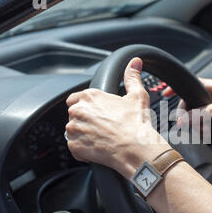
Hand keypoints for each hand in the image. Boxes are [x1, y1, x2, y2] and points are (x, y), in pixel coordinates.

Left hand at [66, 58, 170, 178]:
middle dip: (85, 121)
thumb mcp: (137, 96)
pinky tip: (99, 148)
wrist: (135, 148)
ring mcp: (74, 129)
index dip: (85, 106)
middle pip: (74, 114)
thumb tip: (135, 62)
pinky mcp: (74, 146)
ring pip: (73, 131)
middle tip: (103, 127)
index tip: (96, 113)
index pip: (75, 98)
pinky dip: (84, 150)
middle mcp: (78, 110)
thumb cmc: (136, 124)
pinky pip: (75, 147)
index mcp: (90, 96)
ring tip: (102, 138)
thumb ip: (132, 77)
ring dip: (84, 135)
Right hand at [163, 78, 211, 136]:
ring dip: (195, 125)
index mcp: (211, 86)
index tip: (166, 94)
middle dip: (188, 115)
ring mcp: (209, 107)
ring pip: (192, 115)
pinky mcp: (211, 119)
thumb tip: (184, 119)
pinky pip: (198, 124)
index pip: (189, 83)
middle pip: (188, 103)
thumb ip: (200, 113)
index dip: (177, 88)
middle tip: (188, 124)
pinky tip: (206, 133)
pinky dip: (200, 130)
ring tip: (204, 130)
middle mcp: (209, 95)